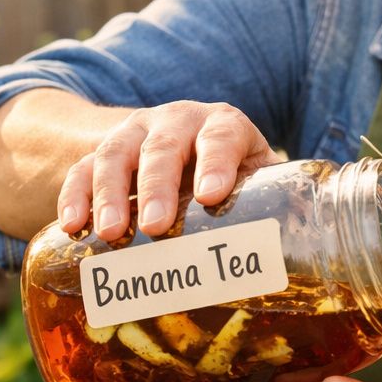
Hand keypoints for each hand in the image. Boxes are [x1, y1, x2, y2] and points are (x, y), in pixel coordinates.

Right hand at [57, 101, 280, 238]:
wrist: (176, 148)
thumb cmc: (230, 176)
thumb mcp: (256, 180)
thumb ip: (278, 206)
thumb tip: (310, 259)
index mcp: (223, 126)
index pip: (221, 135)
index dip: (217, 162)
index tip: (213, 195)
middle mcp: (176, 122)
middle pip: (162, 146)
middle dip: (157, 185)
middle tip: (157, 226)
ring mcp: (133, 136)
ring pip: (115, 155)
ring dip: (109, 194)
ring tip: (110, 233)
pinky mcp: (98, 155)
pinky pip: (79, 170)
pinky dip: (73, 196)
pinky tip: (71, 226)